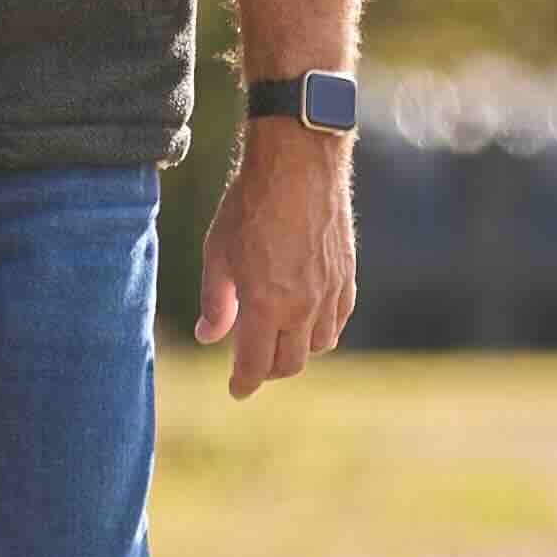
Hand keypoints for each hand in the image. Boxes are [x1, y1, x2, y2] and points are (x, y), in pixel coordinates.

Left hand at [195, 122, 357, 398]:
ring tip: (278, 336)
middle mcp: (303, 307)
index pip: (256, 365)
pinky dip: (322, 327)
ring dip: (297, 349)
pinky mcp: (348, 276)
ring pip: (319, 345)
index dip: (243, 383)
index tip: (236, 390)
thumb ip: (215, 302)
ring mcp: (330, 292)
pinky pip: (339, 319)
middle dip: (268, 370)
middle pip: (290, 363)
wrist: (298, 166)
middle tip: (251, 364)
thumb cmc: (249, 206)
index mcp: (267, 306)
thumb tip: (208, 337)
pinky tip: (307, 316)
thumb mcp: (218, 254)